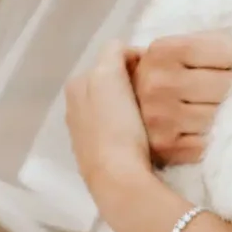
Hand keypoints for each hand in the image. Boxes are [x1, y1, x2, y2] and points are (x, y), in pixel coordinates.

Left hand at [64, 42, 161, 231]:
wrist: (118, 180)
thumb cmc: (116, 126)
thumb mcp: (109, 77)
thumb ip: (113, 53)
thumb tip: (126, 52)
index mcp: (77, 85)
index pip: (113, 59)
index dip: (137, 62)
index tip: (157, 75)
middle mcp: (74, 106)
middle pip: (113, 82)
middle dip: (134, 84)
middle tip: (157, 94)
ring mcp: (85, 133)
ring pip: (117, 105)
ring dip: (134, 105)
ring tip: (152, 114)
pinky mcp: (99, 154)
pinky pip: (119, 128)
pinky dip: (130, 125)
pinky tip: (142, 134)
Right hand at [128, 31, 231, 167]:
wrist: (124, 115)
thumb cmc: (167, 76)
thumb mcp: (181, 49)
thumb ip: (211, 43)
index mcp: (164, 50)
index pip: (230, 50)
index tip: (229, 62)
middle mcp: (158, 83)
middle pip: (229, 85)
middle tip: (225, 89)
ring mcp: (160, 117)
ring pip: (222, 115)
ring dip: (226, 114)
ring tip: (215, 108)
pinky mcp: (166, 146)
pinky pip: (211, 141)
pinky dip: (214, 136)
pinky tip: (206, 129)